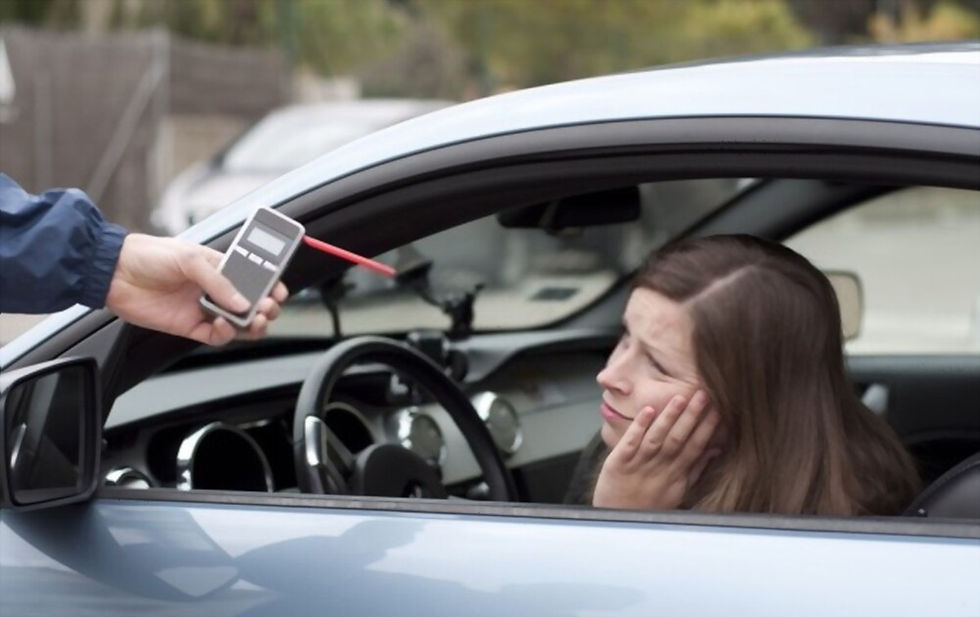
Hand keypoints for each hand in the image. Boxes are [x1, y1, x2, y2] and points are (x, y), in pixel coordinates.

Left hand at [106, 234, 287, 345]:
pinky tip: (222, 324)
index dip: (270, 285)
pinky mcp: (189, 326)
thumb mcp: (190, 259)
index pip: (253, 278)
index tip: (280, 291)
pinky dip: (225, 333)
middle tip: (268, 307)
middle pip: (251, 304)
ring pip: (238, 323)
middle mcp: (214, 289)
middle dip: (265, 307)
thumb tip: (243, 302)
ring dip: (252, 324)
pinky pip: (216, 336)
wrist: (113, 273)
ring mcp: (203, 308)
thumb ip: (220, 282)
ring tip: (256, 320)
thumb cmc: (149, 255)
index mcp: (219, 267)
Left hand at [592, 391, 720, 509]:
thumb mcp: (678, 490)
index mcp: (676, 473)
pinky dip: (638, 427)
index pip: (695, 447)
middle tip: (702, 394)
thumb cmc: (649, 503)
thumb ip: (696, 469)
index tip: (719, 409)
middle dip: (691, 417)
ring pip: (656, 438)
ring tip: (679, 398)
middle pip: (678, 439)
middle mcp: (659, 467)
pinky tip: (648, 411)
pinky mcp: (618, 462)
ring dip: (668, 418)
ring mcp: (638, 464)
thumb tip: (716, 449)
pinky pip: (629, 443)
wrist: (618, 519)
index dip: (707, 429)